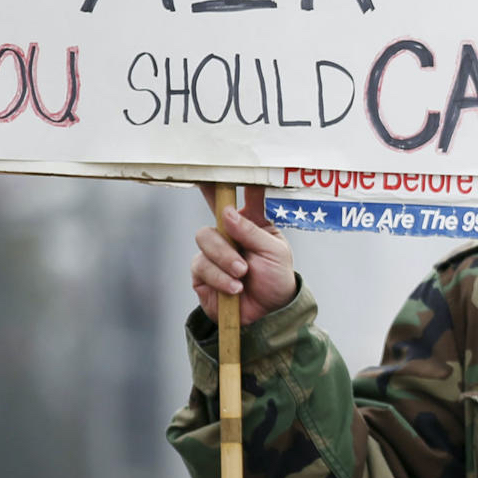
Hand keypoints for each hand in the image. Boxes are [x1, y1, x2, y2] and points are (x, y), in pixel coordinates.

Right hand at [191, 185, 297, 322]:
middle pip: (214, 211)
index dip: (235, 177)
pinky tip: (235, 288)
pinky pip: (201, 265)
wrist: (269, 314)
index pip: (244, 195)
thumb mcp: (275, 252)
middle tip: (235, 240)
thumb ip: (252, 231)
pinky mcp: (202, 273)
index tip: (229, 163)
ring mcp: (214, 251)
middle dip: (219, 218)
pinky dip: (219, 277)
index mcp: (252, 222)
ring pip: (205, 239)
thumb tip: (228, 212)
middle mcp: (230, 233)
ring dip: (225, 258)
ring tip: (242, 274)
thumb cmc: (276, 278)